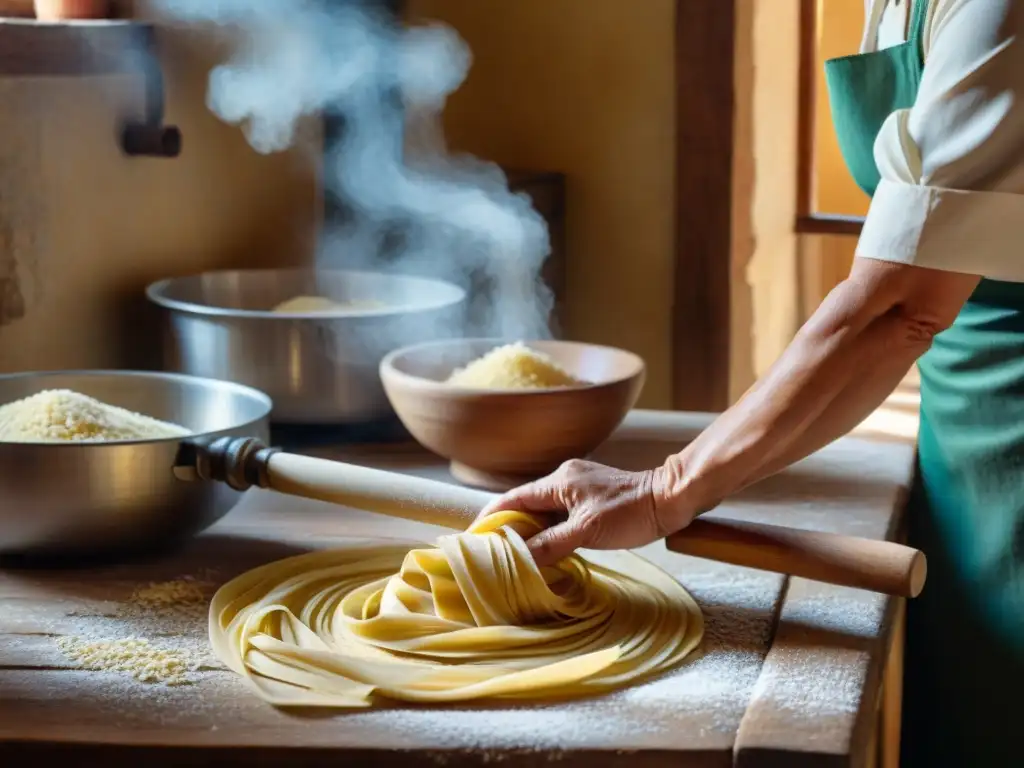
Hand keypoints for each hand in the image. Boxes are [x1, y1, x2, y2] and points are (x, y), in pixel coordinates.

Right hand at [474, 459, 684, 566]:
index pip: (513, 498)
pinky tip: (547, 550)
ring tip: (514, 556)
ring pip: (544, 512)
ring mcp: (579, 488)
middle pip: (526, 505)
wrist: (671, 499)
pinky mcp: (592, 500)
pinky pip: (560, 515)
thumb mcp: (587, 531)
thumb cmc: (631, 511)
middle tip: (491, 553)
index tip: (475, 536)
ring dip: (530, 531)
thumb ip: (551, 544)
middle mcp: (564, 479)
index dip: (492, 517)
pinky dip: (549, 531)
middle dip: (508, 527)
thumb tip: (519, 558)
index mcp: (558, 481)